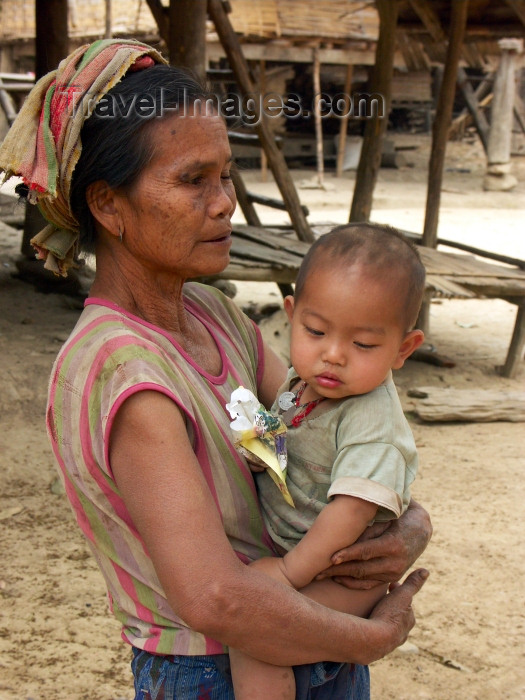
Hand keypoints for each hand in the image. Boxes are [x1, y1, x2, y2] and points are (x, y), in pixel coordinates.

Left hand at [317, 500, 431, 588]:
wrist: (420, 529)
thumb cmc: (397, 518)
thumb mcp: (384, 519)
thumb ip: (366, 529)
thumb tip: (343, 535)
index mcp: (393, 545)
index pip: (366, 552)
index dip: (347, 555)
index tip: (330, 557)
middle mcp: (395, 562)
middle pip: (361, 568)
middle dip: (337, 570)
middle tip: (317, 571)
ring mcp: (394, 573)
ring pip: (363, 578)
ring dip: (341, 577)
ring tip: (321, 576)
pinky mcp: (391, 578)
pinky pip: (369, 585)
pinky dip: (352, 583)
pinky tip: (337, 579)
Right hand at [366, 568, 428, 660]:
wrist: (373, 640)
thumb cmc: (389, 616)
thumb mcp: (402, 595)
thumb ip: (413, 584)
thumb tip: (426, 571)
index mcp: (408, 621)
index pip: (405, 604)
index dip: (397, 593)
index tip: (390, 585)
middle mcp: (401, 635)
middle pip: (396, 618)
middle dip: (390, 608)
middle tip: (379, 597)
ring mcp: (388, 644)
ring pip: (385, 628)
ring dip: (380, 619)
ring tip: (369, 610)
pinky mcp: (374, 649)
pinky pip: (373, 636)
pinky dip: (370, 629)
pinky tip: (363, 625)